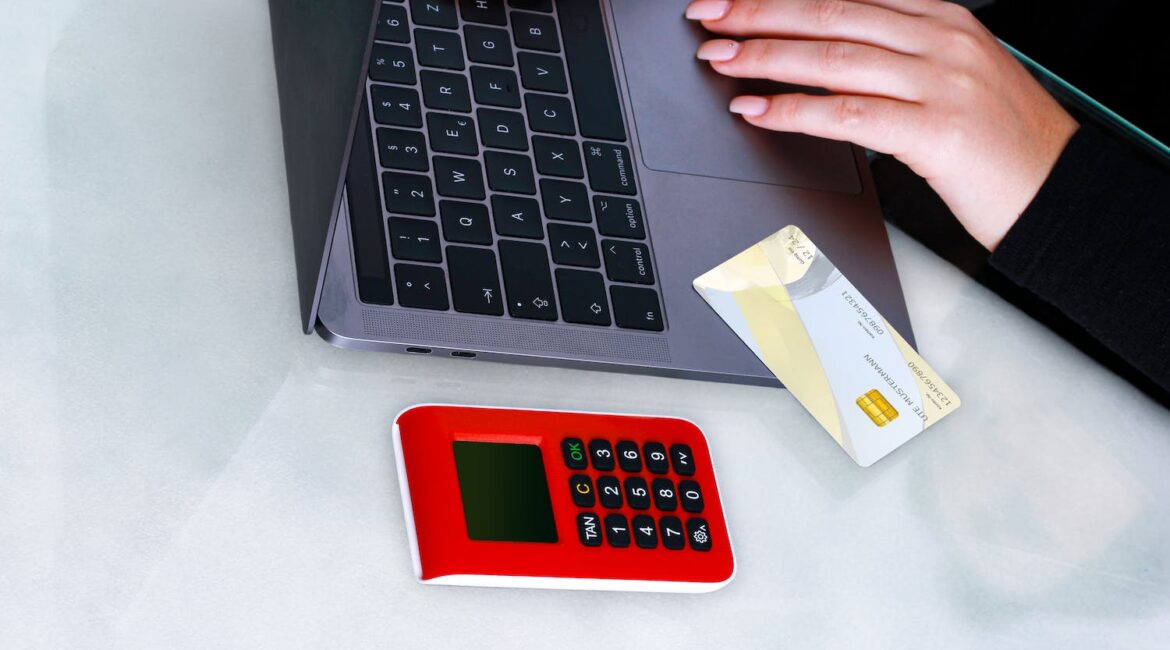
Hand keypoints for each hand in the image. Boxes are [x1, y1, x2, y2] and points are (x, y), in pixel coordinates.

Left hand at [685, 0, 1077, 250]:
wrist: (1059, 191)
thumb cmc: (1001, 144)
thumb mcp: (950, 79)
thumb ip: (892, 62)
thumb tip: (816, 62)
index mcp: (942, 19)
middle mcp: (941, 40)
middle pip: (832, 13)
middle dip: (761, 12)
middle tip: (708, 15)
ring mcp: (941, 82)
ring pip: (833, 56)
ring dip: (765, 55)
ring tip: (719, 57)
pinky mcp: (937, 131)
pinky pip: (850, 114)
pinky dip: (795, 110)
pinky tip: (758, 109)